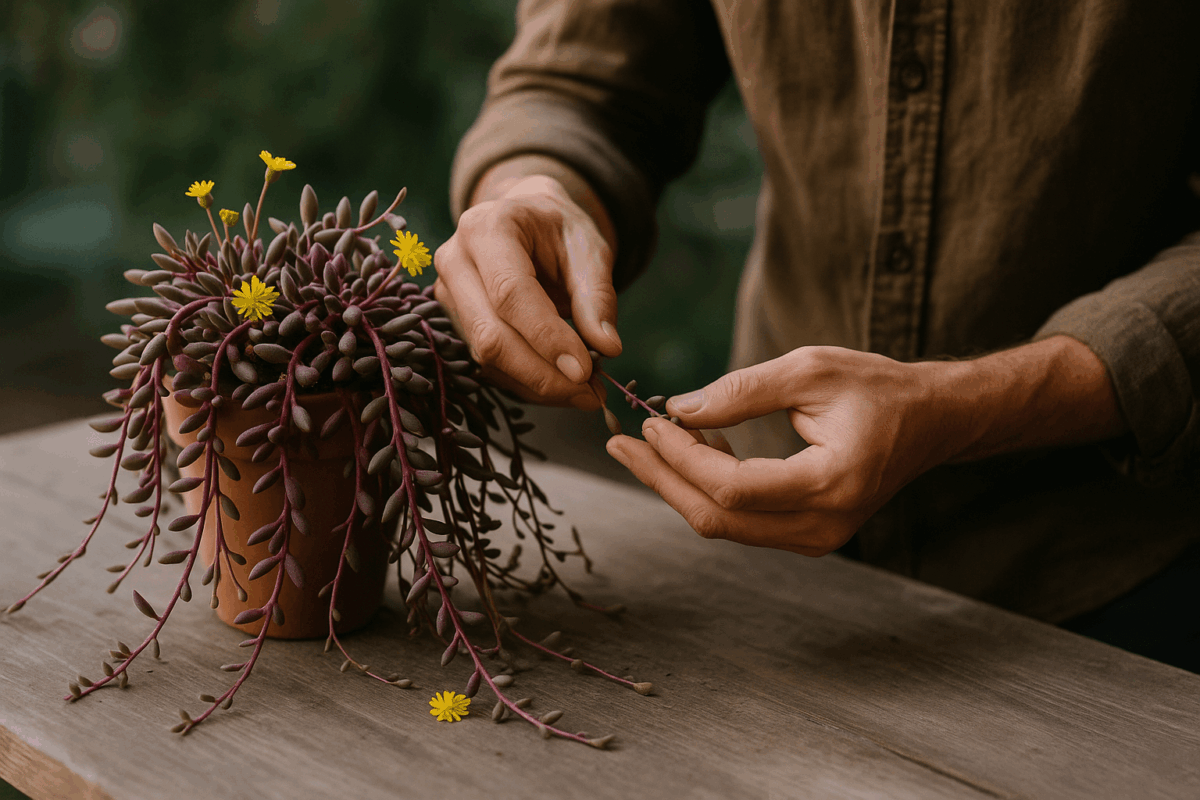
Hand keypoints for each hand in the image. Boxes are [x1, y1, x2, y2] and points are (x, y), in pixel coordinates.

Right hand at [433, 173, 621, 409]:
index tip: (584, 370)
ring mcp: (447, 296)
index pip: (510, 293)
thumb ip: (598, 297)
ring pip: (486, 358)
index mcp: (487, 229)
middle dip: (542, 373)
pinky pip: (488, 366)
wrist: (526, 221)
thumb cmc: (558, 230)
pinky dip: (527, 383)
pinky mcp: (455, 323)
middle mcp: (455, 261)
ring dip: (537, 384)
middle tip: (592, 393)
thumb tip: (607, 348)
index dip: (546, 338)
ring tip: (585, 391)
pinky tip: (562, 385)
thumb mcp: (589, 250)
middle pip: (490, 334)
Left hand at [605, 346, 959, 554]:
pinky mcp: (807, 535)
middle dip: (661, 479)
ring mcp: (816, 538)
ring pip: (725, 525)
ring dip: (679, 484)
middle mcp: (824, 525)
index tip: (650, 421)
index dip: (682, 458)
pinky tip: (690, 449)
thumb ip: (741, 391)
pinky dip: (707, 488)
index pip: (734, 487)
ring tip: (646, 441)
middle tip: (619, 443)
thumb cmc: (877, 388)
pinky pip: (742, 520)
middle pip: (719, 519)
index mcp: (832, 483)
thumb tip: (678, 409)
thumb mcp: (810, 369)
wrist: (931, 421)